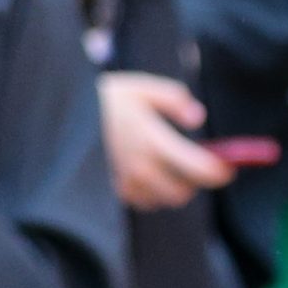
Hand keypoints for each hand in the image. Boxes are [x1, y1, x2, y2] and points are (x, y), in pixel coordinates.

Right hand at [99, 72, 233, 210]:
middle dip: (191, 183)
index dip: (219, 172)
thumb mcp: (141, 88)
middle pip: (180, 193)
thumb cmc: (103, 99)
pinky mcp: (108, 187)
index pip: (200, 170)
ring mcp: (123, 181)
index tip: (227, 168)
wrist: (60, 114)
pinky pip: (137, 199)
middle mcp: (140, 168)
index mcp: (154, 142)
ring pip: (159, 200)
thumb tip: (197, 119)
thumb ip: (175, 100)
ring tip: (164, 168)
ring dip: (168, 188)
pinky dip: (146, 192)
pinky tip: (142, 173)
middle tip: (192, 166)